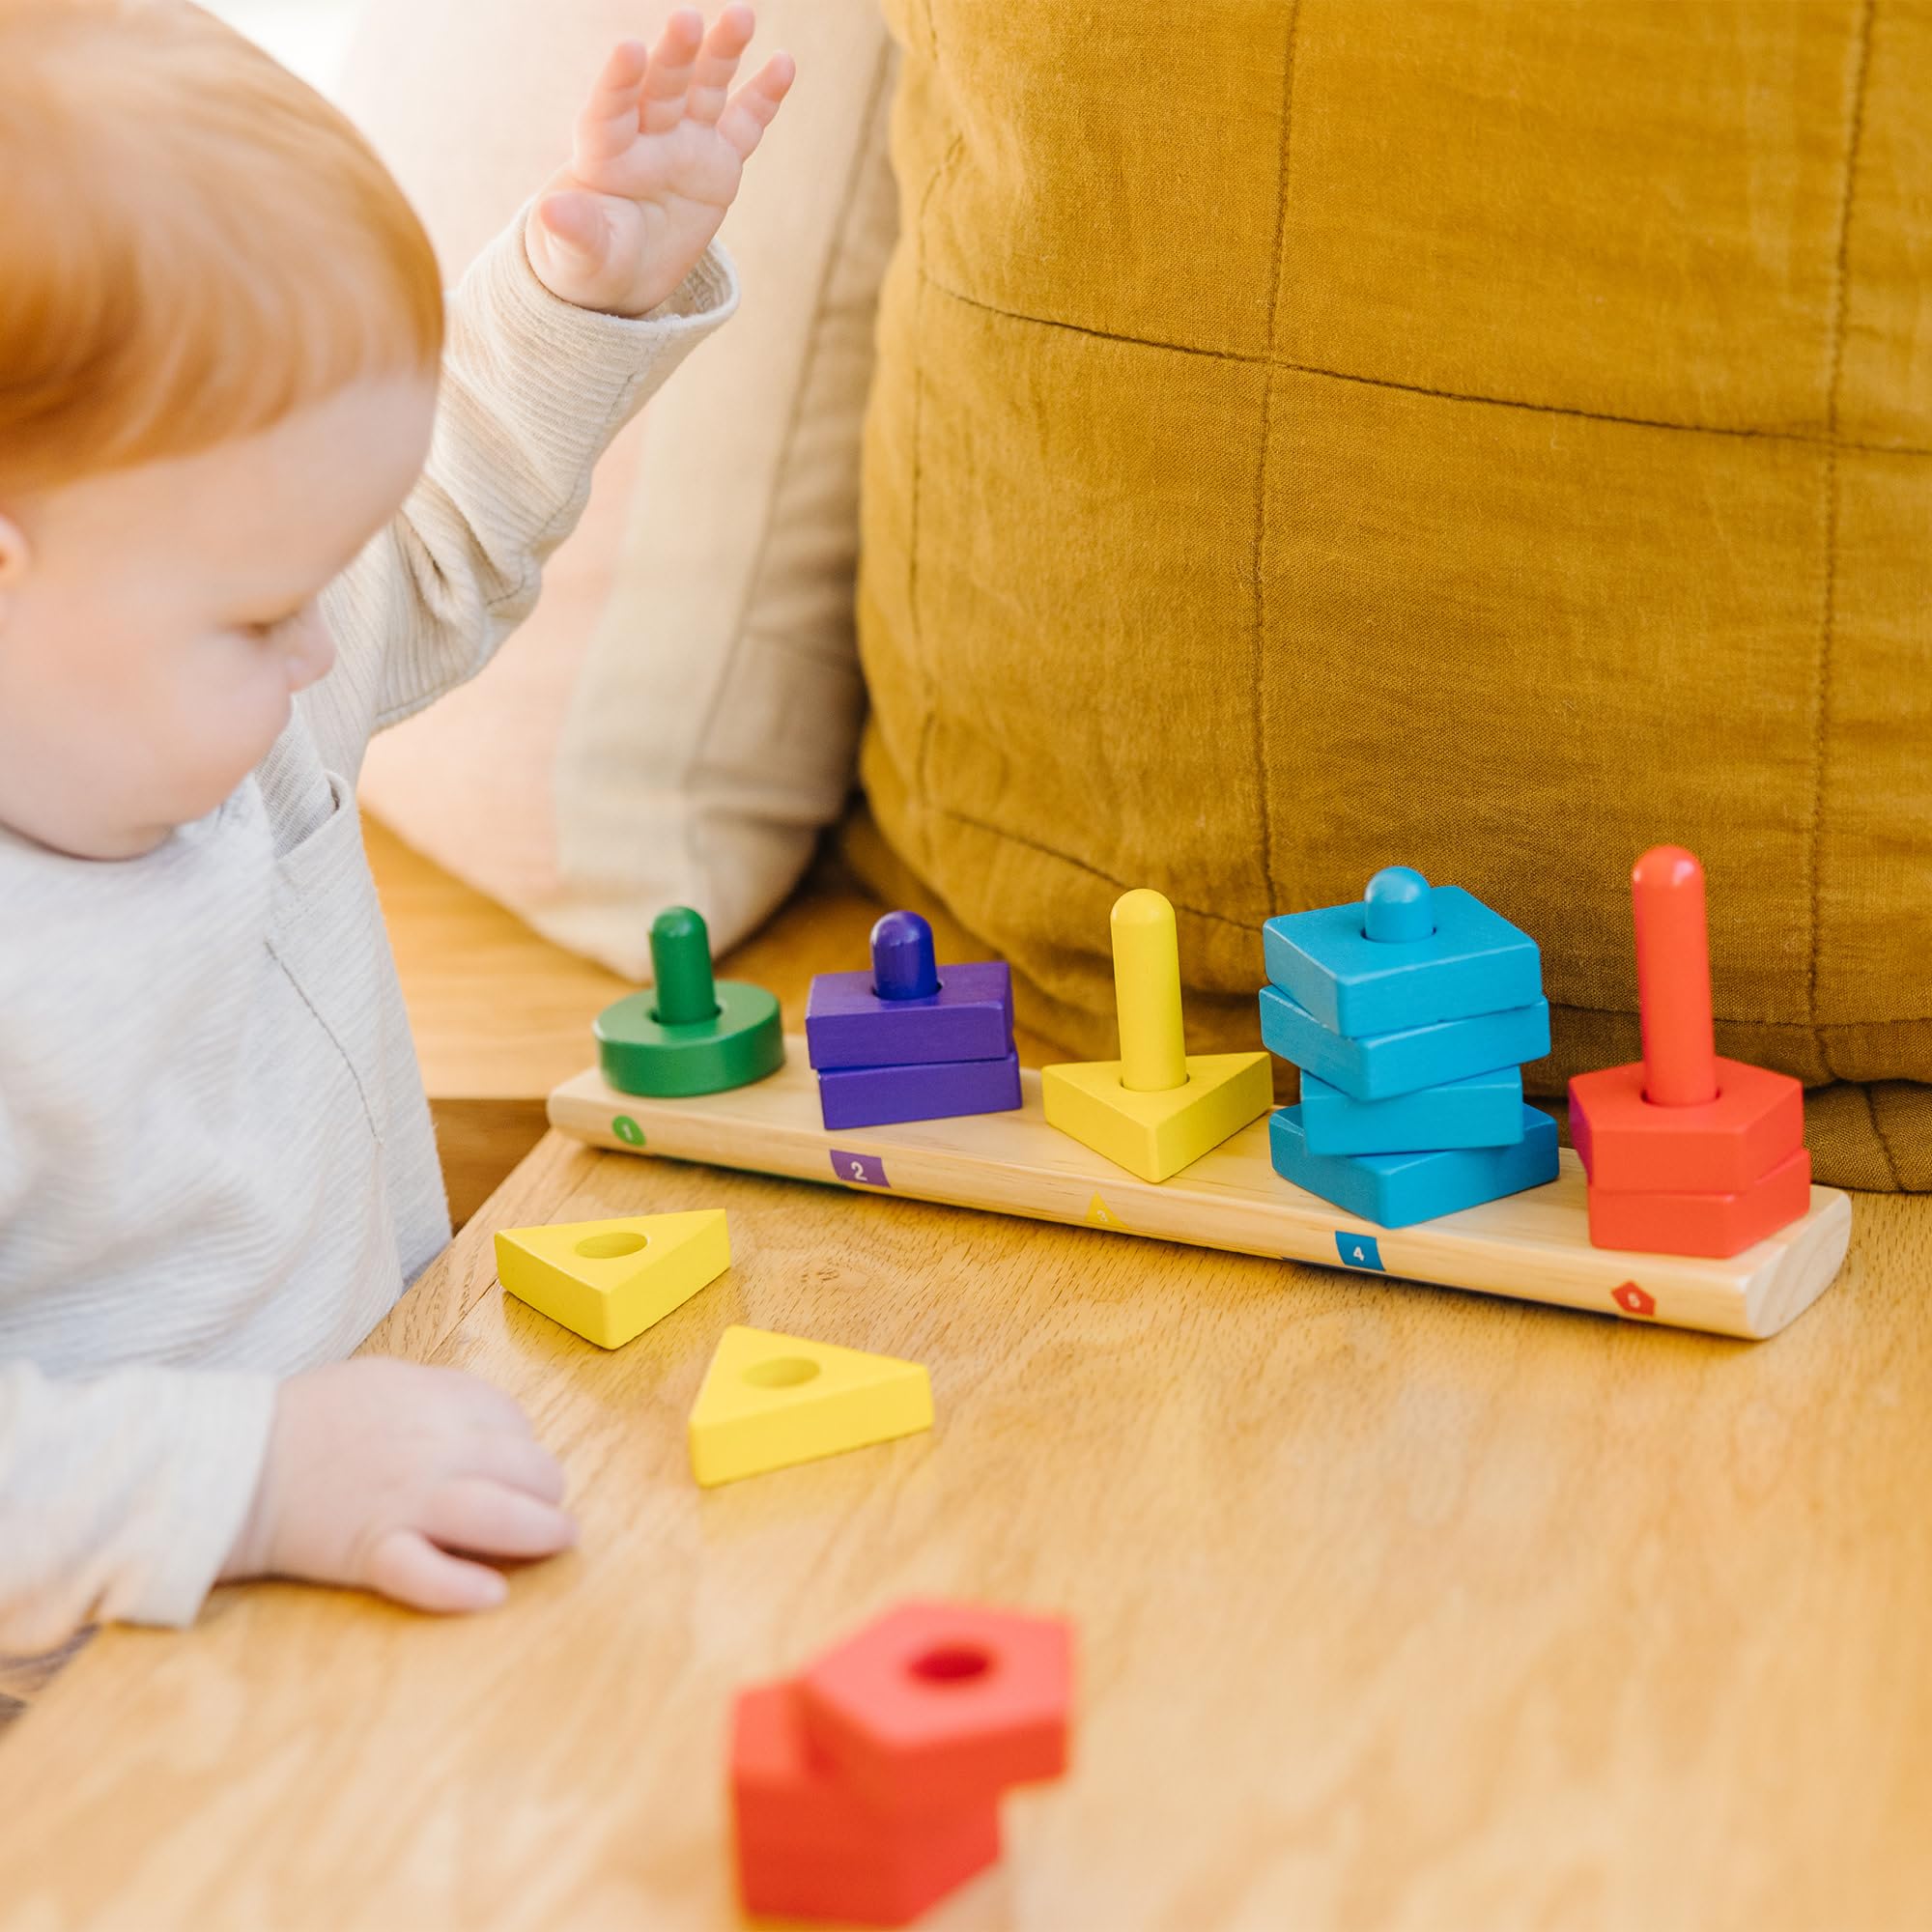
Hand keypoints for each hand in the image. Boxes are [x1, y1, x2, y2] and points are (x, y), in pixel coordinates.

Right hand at [217, 1359, 577, 1612]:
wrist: (231, 1460)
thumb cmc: (303, 1419)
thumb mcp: (381, 1380)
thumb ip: (440, 1395)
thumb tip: (494, 1420)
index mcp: (434, 1400)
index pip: (513, 1422)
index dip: (525, 1448)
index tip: (522, 1468)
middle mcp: (432, 1447)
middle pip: (522, 1467)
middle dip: (546, 1490)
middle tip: (549, 1510)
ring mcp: (404, 1499)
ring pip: (494, 1514)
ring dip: (538, 1531)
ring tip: (558, 1541)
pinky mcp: (369, 1549)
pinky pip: (425, 1571)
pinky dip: (461, 1587)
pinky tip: (490, 1595)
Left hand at [525, 6, 793, 318]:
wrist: (624, 272)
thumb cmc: (589, 259)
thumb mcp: (576, 254)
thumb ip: (571, 231)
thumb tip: (550, 214)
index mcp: (603, 155)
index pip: (609, 111)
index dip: (618, 81)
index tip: (629, 50)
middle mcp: (645, 137)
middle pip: (660, 88)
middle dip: (674, 55)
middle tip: (686, 20)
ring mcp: (685, 144)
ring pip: (704, 90)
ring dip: (722, 53)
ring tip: (742, 16)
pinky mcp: (718, 162)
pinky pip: (744, 126)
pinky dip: (763, 98)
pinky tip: (784, 64)